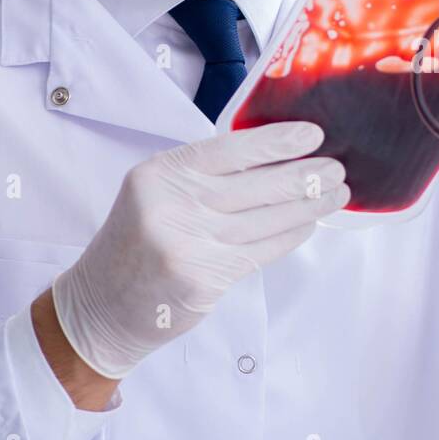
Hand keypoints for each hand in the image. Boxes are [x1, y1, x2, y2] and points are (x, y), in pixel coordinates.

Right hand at [51, 122, 348, 379]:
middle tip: (337, 168)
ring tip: (336, 194)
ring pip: (266, 219)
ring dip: (308, 206)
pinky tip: (309, 224)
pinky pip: (262, 250)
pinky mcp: (204, 278)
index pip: (230, 149)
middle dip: (305, 175)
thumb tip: (275, 156)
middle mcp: (172, 206)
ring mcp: (188, 244)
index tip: (312, 135)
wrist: (102, 304)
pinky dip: (290, 235)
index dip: (276, 141)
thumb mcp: (155, 193)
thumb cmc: (138, 242)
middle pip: (256, 185)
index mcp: (160, 174)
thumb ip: (203, 176)